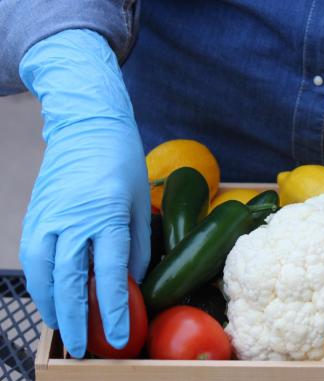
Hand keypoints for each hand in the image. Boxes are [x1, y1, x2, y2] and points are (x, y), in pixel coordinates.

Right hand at [18, 29, 149, 356]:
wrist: (86, 125)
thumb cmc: (121, 161)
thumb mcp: (140, 202)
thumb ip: (137, 245)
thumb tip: (131, 281)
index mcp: (106, 214)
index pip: (110, 273)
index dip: (114, 310)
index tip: (118, 337)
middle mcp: (72, 219)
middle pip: (70, 281)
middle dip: (76, 320)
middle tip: (81, 348)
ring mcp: (48, 217)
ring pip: (43, 273)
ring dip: (52, 305)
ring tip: (63, 328)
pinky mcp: (34, 214)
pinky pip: (32, 257)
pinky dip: (39, 282)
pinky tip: (49, 296)